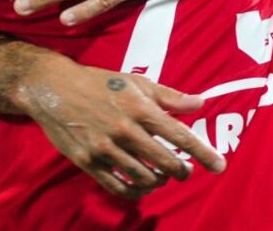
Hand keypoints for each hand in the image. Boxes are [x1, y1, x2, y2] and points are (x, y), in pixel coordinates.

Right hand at [16, 56, 225, 198]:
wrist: (52, 87)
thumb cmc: (98, 82)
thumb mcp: (134, 81)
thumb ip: (169, 96)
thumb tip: (200, 102)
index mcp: (139, 107)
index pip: (179, 135)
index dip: (203, 153)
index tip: (219, 166)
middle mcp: (124, 129)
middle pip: (166, 162)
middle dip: (181, 171)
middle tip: (184, 171)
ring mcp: (105, 148)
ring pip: (144, 178)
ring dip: (159, 181)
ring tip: (161, 175)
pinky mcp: (88, 162)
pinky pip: (119, 187)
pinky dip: (136, 191)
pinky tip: (142, 185)